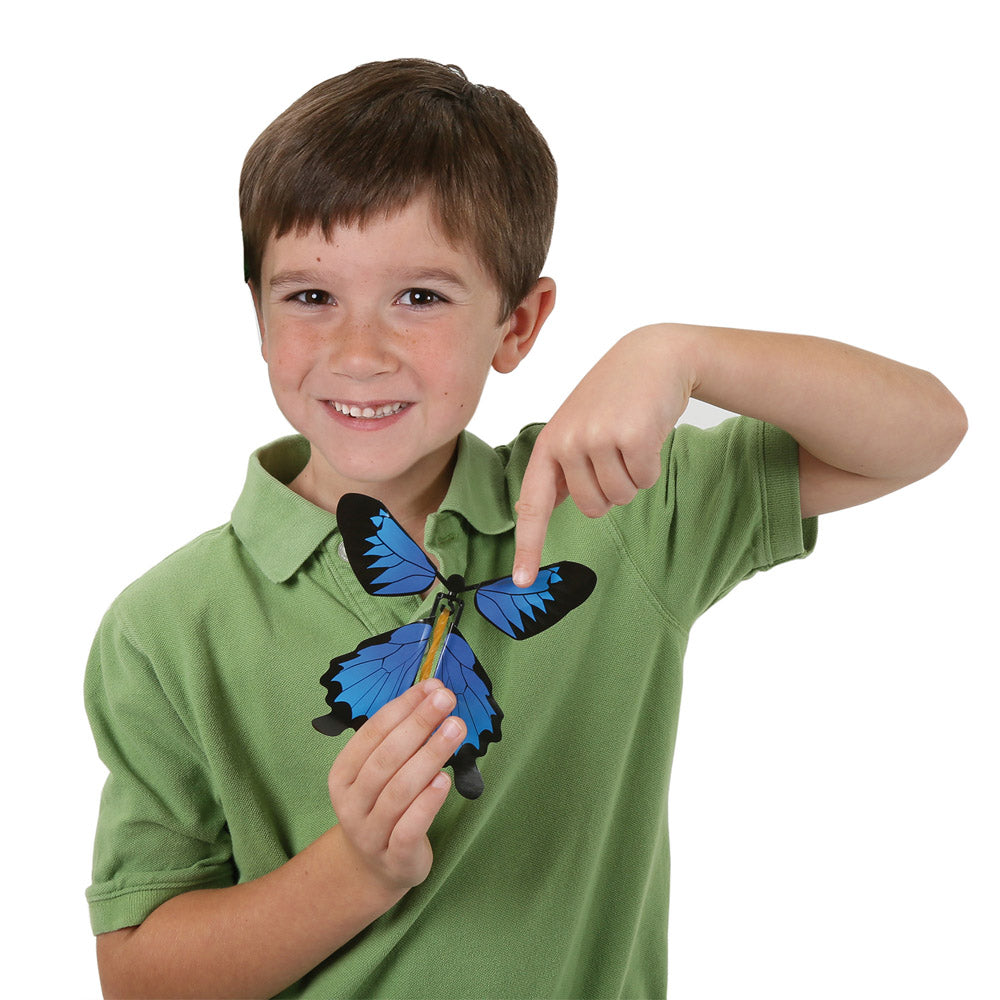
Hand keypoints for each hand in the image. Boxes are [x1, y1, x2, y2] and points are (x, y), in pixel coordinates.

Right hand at [327, 679, 465, 892]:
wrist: (374, 868)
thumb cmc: (383, 805)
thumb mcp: (381, 772)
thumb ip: (401, 736)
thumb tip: (433, 692)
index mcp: (343, 774)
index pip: (372, 733)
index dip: (403, 707)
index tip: (432, 687)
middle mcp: (351, 803)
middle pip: (386, 758)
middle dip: (419, 724)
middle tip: (447, 700)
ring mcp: (370, 833)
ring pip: (400, 790)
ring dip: (430, 755)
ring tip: (456, 729)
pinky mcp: (395, 857)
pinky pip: (410, 827)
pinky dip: (428, 802)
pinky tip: (445, 779)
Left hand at [513, 325, 693, 585]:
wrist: (652, 357)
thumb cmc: (613, 398)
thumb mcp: (576, 427)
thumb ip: (557, 468)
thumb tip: (530, 508)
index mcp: (548, 445)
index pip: (533, 505)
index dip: (527, 546)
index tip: (521, 581)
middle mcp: (567, 442)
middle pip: (593, 508)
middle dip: (612, 490)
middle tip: (617, 451)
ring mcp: (598, 438)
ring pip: (620, 497)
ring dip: (634, 476)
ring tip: (630, 439)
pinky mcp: (631, 436)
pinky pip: (645, 480)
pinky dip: (652, 466)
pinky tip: (648, 434)